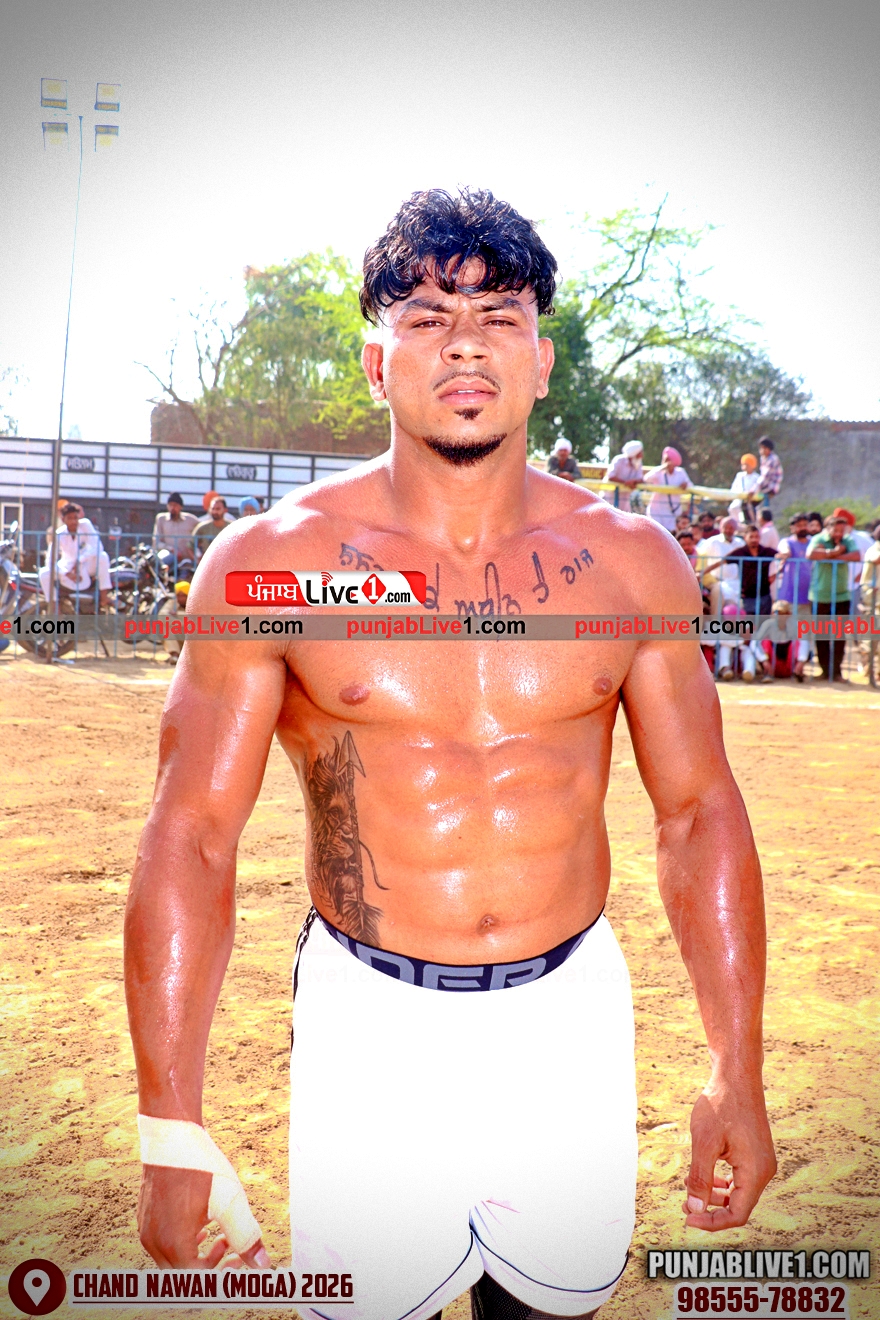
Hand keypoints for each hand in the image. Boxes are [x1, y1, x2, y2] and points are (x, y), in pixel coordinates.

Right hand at [138, 1165, 270, 1268]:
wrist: (170, 1132)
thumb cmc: (199, 1165)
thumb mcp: (229, 1202)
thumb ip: (245, 1237)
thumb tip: (262, 1264)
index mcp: (173, 1244)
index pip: (196, 1279)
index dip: (221, 1274)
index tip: (239, 1258)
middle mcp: (153, 1242)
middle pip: (181, 1274)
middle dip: (209, 1267)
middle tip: (231, 1248)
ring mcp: (146, 1229)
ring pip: (171, 1259)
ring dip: (196, 1256)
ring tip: (219, 1237)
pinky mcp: (144, 1216)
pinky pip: (162, 1243)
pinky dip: (183, 1243)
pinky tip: (201, 1226)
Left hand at [682, 1078, 775, 1230]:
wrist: (736, 1076)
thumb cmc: (721, 1105)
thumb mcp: (704, 1142)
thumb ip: (700, 1178)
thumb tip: (696, 1209)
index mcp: (756, 1172)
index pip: (737, 1214)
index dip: (712, 1222)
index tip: (688, 1217)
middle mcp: (764, 1170)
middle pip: (739, 1206)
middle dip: (711, 1208)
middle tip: (685, 1204)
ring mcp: (761, 1161)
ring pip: (739, 1192)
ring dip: (715, 1195)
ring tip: (690, 1187)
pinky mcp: (755, 1152)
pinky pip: (740, 1178)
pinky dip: (722, 1182)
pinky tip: (705, 1175)